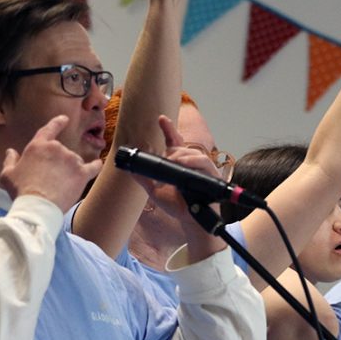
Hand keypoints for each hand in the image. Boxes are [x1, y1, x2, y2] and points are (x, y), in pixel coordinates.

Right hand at [0, 116, 101, 211]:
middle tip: (49, 180)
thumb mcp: (7, 174)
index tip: (64, 119)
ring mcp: (71, 160)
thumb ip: (10, 160)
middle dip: (57, 163)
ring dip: (70, 169)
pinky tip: (97, 165)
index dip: (57, 123)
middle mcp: (57, 148)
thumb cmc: (21, 190)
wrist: (38, 205)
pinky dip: (95, 166)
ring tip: (59, 186)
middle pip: (61, 151)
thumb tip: (10, 151)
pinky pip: (94, 167)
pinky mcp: (82, 173)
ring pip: (74, 161)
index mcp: (38, 146)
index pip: (49, 129)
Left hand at [139, 116, 224, 258]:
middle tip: (166, 156)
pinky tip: (183, 163)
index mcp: (179, 164)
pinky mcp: (212, 175)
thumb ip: (144, 179)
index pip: (174, 142)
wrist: (190, 221)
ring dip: (182, 155)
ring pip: (193, 153)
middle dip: (174, 148)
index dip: (168, 129)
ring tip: (172, 160)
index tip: (161, 118)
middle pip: (183, 147)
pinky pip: (204, 162)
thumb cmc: (177, 206)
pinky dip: (192, 161)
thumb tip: (129, 169)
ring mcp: (203, 169)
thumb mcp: (155, 191)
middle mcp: (192, 164)